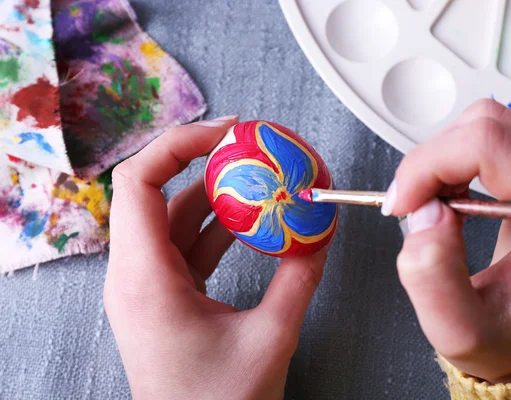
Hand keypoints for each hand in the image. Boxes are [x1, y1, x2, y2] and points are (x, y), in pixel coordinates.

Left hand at [104, 116, 328, 399]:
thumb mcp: (271, 338)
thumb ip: (300, 279)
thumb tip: (320, 234)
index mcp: (146, 280)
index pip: (139, 182)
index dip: (179, 144)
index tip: (226, 134)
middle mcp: (135, 275)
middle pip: (157, 191)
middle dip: (206, 163)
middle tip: (250, 147)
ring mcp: (147, 283)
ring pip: (175, 216)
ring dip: (217, 195)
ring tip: (260, 178)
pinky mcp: (164, 292)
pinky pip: (186, 242)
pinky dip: (219, 225)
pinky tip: (253, 219)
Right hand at [383, 100, 510, 382]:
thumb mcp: (460, 331)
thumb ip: (432, 279)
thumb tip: (423, 212)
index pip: (490, 146)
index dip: (428, 166)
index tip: (402, 204)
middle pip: (487, 124)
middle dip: (430, 162)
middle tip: (413, 207)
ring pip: (487, 121)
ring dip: (442, 159)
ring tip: (433, 205)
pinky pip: (493, 134)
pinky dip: (454, 159)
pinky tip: (450, 195)